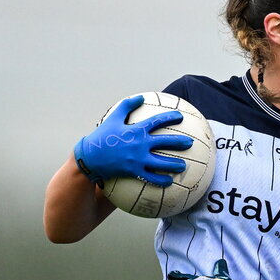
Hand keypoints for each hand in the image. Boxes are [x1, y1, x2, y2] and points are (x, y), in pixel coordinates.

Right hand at [74, 94, 192, 186]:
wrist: (90, 157)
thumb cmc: (102, 136)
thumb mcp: (112, 118)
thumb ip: (127, 106)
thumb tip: (140, 97)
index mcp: (136, 130)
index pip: (157, 121)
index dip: (170, 117)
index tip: (180, 116)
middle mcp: (139, 144)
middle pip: (165, 142)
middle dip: (179, 142)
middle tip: (190, 143)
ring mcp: (137, 159)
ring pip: (161, 163)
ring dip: (174, 165)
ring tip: (183, 166)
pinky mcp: (133, 171)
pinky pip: (151, 177)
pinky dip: (161, 180)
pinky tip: (169, 182)